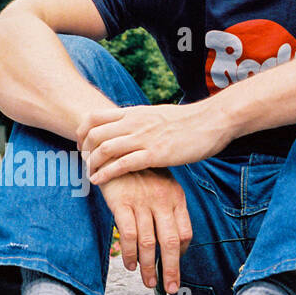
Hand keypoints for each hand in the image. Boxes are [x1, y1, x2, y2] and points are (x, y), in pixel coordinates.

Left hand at [76, 99, 233, 184]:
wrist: (213, 121)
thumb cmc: (189, 121)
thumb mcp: (158, 115)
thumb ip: (141, 121)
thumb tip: (131, 127)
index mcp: (134, 112)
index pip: (95, 116)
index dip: (82, 130)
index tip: (82, 144)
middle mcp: (134, 123)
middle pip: (94, 133)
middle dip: (84, 150)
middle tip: (84, 162)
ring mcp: (144, 138)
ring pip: (104, 149)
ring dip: (92, 164)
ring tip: (89, 175)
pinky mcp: (154, 154)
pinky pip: (122, 164)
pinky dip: (106, 173)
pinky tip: (99, 181)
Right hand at [98, 168, 191, 293]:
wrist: (113, 149)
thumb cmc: (137, 170)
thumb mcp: (160, 184)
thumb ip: (167, 208)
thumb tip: (172, 238)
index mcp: (175, 196)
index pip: (185, 232)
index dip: (181, 254)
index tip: (175, 267)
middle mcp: (162, 200)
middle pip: (170, 242)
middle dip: (171, 269)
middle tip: (170, 287)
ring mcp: (142, 201)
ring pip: (149, 242)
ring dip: (148, 266)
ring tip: (148, 281)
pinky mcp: (122, 203)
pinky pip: (129, 234)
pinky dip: (130, 253)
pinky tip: (129, 264)